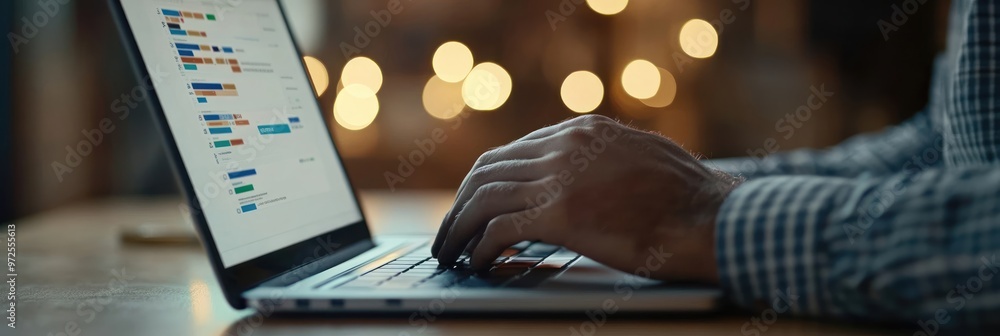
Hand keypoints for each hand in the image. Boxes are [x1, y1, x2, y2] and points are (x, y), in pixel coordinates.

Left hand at [430, 115, 741, 282]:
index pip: (513, 152)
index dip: (485, 183)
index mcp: (582, 131)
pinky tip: (478, 263)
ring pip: (484, 198)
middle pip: (488, 170)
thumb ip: (603, 162)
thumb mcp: (641, 159)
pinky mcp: (560, 213)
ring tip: (451, 252)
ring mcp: (561, 176)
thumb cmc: (688, 199)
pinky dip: (479, 247)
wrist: (713, 217)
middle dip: (461, 204)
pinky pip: (499, 228)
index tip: (473, 206)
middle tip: (450, 233)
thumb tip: (581, 183)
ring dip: (459, 228)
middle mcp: (565, 145)